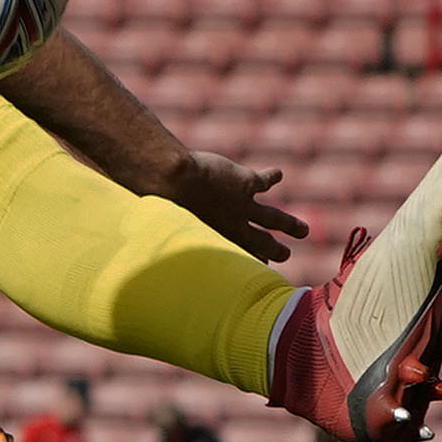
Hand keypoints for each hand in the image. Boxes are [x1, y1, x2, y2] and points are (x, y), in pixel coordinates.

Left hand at [157, 152, 309, 261]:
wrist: (172, 180)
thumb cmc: (160, 204)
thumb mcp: (166, 228)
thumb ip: (167, 236)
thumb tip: (138, 249)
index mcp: (213, 240)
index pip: (237, 256)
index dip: (250, 262)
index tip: (260, 267)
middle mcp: (231, 227)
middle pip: (261, 243)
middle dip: (276, 250)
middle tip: (286, 254)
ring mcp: (241, 206)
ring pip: (273, 218)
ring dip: (289, 224)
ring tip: (303, 231)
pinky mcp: (245, 182)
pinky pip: (264, 181)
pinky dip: (273, 177)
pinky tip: (278, 175)